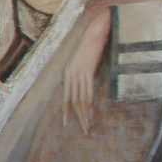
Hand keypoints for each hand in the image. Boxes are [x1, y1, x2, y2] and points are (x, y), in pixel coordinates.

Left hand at [62, 8, 112, 132]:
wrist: (95, 31)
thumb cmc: (92, 45)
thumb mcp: (84, 61)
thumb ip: (82, 72)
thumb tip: (86, 83)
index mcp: (68, 73)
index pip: (66, 97)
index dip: (66, 111)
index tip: (67, 123)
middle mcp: (70, 75)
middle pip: (72, 101)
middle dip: (77, 117)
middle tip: (83, 130)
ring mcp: (77, 73)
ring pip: (80, 100)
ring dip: (84, 115)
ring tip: (88, 126)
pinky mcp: (87, 71)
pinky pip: (87, 92)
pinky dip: (89, 105)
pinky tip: (91, 114)